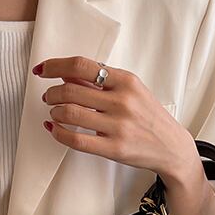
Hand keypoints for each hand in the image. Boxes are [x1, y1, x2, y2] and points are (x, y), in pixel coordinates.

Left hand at [33, 56, 197, 185]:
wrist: (172, 147)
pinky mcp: (114, 149)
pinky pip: (76, 140)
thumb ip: (102, 82)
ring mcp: (118, 126)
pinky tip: (55, 128)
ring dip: (55, 111)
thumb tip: (67, 74)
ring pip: (70, 113)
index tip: (43, 70)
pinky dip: (59, 132)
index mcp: (126, 81)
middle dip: (52, 92)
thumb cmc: (150, 118)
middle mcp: (122, 102)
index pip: (81, 66)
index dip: (55, 66)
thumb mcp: (132, 91)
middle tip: (48, 96)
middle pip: (71, 90)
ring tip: (55, 112)